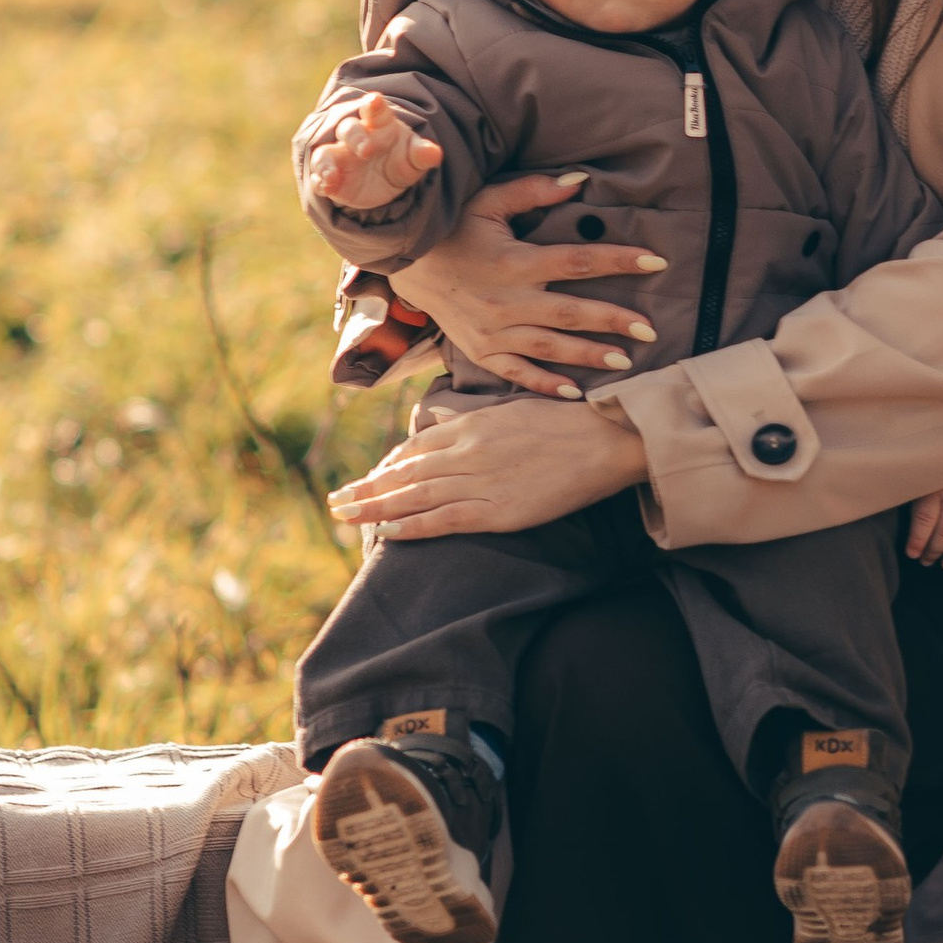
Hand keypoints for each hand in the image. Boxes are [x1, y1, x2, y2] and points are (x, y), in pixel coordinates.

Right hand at [305, 91, 442, 215]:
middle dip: (355, 136)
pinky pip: (319, 179)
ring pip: (325, 154)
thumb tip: (435, 153)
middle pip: (349, 129)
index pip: (375, 110)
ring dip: (326, 164)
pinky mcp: (331, 179)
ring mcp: (339, 157)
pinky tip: (325, 187)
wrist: (384, 181)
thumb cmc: (399, 158)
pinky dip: (319, 182)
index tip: (375, 101)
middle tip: (367, 150)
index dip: (373, 105)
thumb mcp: (413, 158)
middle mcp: (355, 137)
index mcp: (378, 124)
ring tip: (331, 176)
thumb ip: (422, 154)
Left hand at [328, 391, 647, 539]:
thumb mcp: (512, 410)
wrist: (605, 440)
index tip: (371, 478)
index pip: (416, 445)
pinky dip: (411, 526)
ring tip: (347, 516)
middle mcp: (468, 450)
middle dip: (367, 487)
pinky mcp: (497, 509)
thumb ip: (473, 419)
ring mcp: (481, 480)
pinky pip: (443, 519)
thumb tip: (440, 419)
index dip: (389, 464)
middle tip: (337, 501)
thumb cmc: (566, 423)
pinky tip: (387, 533)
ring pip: (415, 496)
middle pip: (405, 471)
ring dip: (376, 507)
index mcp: (472, 424)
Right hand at [388, 173, 667, 397]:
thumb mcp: (488, 201)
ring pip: (549, 348)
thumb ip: (534, 190)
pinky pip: (516, 373)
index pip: (578, 262)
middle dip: (612, 321)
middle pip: (570, 313)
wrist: (404, 262)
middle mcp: (506, 301)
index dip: (619, 260)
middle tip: (650, 330)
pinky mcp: (479, 351)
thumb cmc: (453, 227)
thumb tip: (581, 180)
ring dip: (588, 355)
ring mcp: (492, 331)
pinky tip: (575, 392)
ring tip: (625, 361)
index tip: (657, 261)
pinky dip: (544, 385)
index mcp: (514, 262)